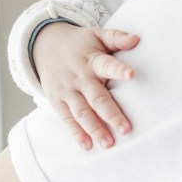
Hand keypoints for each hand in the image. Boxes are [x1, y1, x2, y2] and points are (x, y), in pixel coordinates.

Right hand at [32, 23, 140, 150]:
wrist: (45, 46)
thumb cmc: (81, 43)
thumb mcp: (97, 35)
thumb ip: (116, 37)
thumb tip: (137, 39)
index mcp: (92, 60)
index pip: (107, 64)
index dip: (119, 70)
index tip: (132, 75)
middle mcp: (79, 77)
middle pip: (96, 97)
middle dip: (110, 114)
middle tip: (126, 129)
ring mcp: (67, 91)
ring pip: (81, 112)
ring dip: (95, 129)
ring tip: (109, 143)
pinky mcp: (56, 101)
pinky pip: (67, 119)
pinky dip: (76, 133)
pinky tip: (87, 146)